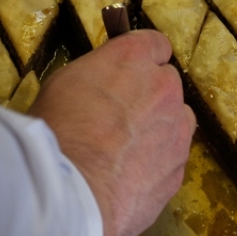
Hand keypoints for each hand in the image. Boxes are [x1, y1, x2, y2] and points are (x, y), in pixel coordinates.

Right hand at [30, 30, 194, 235]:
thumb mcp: (63, 83)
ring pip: (178, 119)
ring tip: (128, 148)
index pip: (155, 44)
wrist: (71, 191)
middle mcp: (164, 87)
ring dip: (161, 126)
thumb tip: (102, 84)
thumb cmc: (57, 131)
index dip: (142, 59)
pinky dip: (157, 162)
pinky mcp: (178, 169)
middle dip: (149, 93)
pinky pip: (173, 157)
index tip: (130, 71)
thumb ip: (96, 76)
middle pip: (167, 82)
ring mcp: (177, 130)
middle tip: (120, 115)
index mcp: (133, 59)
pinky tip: (130, 175)